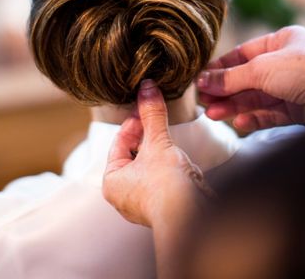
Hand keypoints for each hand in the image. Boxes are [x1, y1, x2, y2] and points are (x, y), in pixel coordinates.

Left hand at [103, 80, 207, 226]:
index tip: (145, 106)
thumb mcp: (157, 142)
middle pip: (133, 154)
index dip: (134, 121)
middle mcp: (123, 196)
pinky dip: (169, 168)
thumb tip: (147, 88)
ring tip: (169, 140)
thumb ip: (152, 115)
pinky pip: (162, 180)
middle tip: (157, 118)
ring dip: (159, 152)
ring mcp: (143, 203)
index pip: (119, 142)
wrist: (192, 215)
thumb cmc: (167, 186)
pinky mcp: (163, 206)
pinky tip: (180, 162)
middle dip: (147, 136)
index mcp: (112, 182)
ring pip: (148, 167)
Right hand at [197, 25, 304, 130]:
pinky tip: (238, 122)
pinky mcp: (299, 110)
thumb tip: (203, 82)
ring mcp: (294, 87)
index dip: (222, 67)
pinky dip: (253, 118)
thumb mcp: (260, 69)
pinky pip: (270, 114)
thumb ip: (230, 78)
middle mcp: (288, 63)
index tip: (202, 79)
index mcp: (282, 41)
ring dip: (234, 106)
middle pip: (248, 78)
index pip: (244, 53)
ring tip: (213, 114)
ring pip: (257, 98)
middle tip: (204, 102)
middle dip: (226, 91)